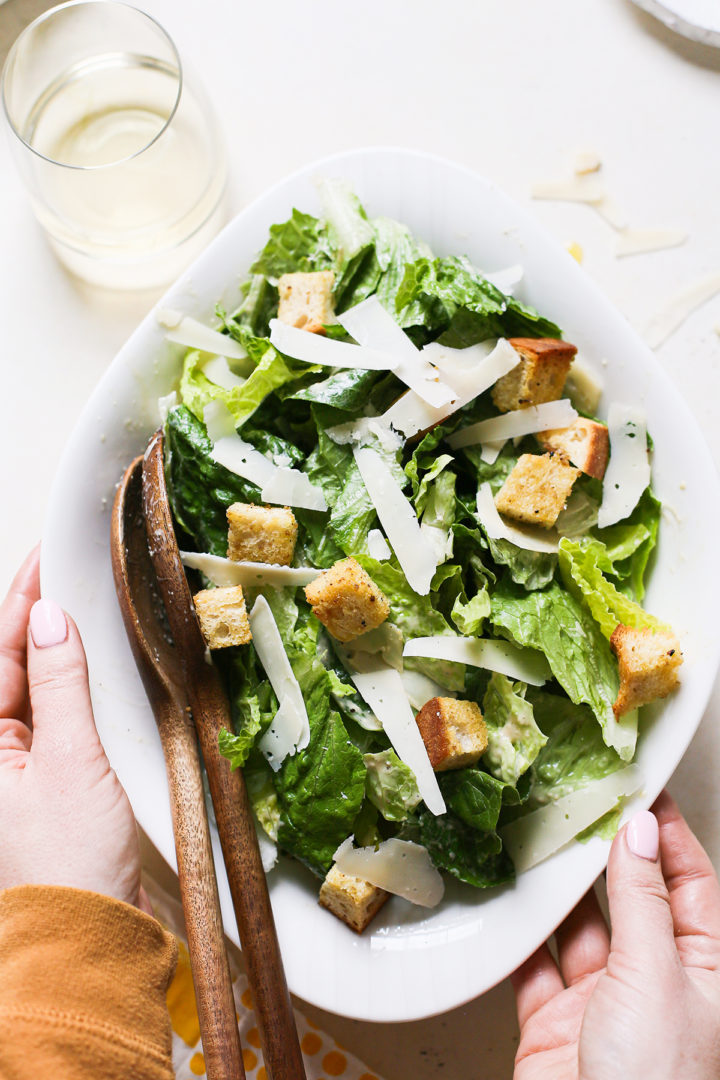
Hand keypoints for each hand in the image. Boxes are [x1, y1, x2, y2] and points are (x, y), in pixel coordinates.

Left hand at [0, 548, 147, 909]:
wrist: (87, 937)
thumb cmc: (65, 861)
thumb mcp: (67, 760)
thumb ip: (59, 684)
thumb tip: (51, 619)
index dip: (22, 598)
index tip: (47, 555)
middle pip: (11, 663)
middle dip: (37, 613)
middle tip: (71, 566)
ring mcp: (17, 764)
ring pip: (34, 685)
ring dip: (57, 645)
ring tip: (85, 601)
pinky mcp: (47, 780)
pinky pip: (55, 715)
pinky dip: (74, 684)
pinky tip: (93, 662)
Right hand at [512, 790, 719, 1078]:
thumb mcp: (658, 978)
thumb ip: (642, 901)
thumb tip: (639, 833)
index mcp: (706, 971)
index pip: (690, 881)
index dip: (666, 831)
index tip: (641, 785)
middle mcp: (656, 983)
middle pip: (631, 897)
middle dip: (605, 851)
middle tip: (577, 800)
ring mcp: (604, 1004)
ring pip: (578, 927)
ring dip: (557, 888)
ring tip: (537, 838)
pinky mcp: (555, 1025)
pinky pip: (535, 966)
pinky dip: (519, 934)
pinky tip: (507, 902)